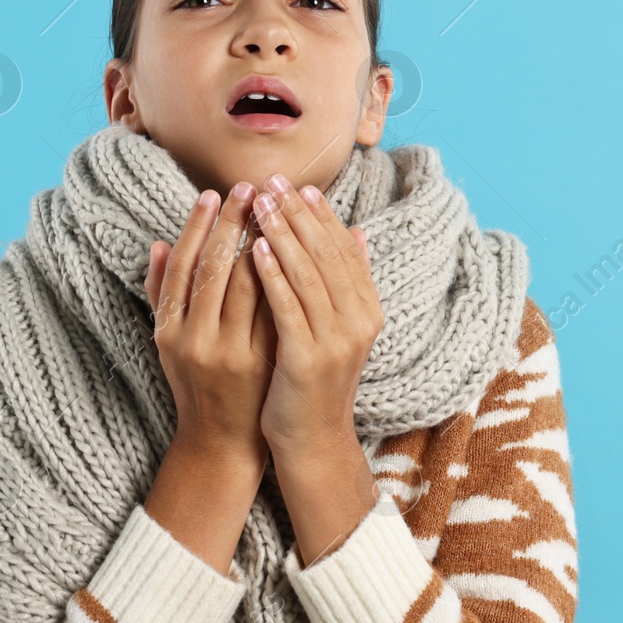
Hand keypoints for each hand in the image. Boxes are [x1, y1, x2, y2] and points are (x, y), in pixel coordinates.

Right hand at [144, 182, 278, 463]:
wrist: (221, 441)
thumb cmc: (194, 382)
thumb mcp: (167, 341)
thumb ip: (162, 292)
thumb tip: (161, 243)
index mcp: (168, 330)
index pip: (183, 266)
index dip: (197, 226)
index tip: (212, 193)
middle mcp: (195, 340)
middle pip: (216, 268)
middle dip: (234, 223)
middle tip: (251, 187)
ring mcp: (231, 353)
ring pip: (248, 286)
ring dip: (262, 242)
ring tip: (275, 209)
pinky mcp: (262, 363)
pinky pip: (274, 310)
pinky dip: (282, 278)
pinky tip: (293, 250)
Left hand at [248, 174, 383, 458]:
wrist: (311, 439)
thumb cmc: (313, 379)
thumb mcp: (338, 328)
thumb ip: (346, 282)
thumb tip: (357, 232)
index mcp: (367, 310)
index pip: (344, 250)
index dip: (322, 216)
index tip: (298, 186)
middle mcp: (358, 322)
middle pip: (327, 254)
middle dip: (298, 214)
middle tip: (274, 182)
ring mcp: (336, 341)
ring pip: (308, 274)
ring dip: (283, 234)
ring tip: (260, 204)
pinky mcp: (307, 358)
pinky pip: (288, 307)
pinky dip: (273, 274)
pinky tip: (255, 249)